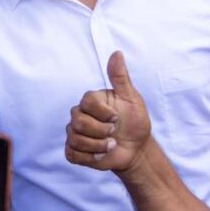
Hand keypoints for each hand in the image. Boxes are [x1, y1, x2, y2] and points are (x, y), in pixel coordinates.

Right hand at [65, 51, 151, 171]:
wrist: (136, 149)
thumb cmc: (134, 122)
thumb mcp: (131, 98)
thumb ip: (120, 77)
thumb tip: (117, 52)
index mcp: (91, 101)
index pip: (86, 102)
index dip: (103, 113)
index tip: (117, 118)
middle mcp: (79, 115)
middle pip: (78, 122)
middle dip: (101, 132)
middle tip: (114, 133)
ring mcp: (74, 133)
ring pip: (76, 139)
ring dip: (99, 146)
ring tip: (110, 145)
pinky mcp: (73, 150)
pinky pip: (72, 154)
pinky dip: (90, 158)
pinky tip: (100, 155)